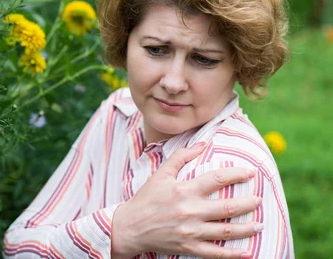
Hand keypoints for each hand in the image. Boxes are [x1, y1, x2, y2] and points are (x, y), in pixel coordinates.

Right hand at [111, 142, 261, 258]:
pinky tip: (247, 252)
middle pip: (227, 207)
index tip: (250, 173)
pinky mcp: (189, 247)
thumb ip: (181, 157)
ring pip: (226, 231)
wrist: (130, 227)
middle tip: (259, 200)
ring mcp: (191, 231)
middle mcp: (190, 210)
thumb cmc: (146, 198)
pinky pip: (215, 253)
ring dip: (247, 228)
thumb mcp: (160, 174)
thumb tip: (203, 144)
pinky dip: (232, 254)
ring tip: (261, 225)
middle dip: (247, 203)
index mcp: (184, 190)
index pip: (217, 179)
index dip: (236, 174)